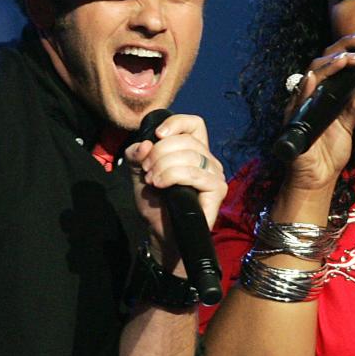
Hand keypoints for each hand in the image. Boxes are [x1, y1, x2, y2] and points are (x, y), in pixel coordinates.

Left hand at [124, 112, 226, 264]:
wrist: (160, 232)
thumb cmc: (155, 203)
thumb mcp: (138, 172)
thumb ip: (137, 154)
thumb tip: (146, 144)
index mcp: (194, 151)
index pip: (194, 124)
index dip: (176, 123)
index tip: (157, 135)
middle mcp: (208, 160)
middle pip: (186, 140)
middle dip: (159, 152)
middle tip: (146, 169)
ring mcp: (215, 175)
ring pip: (190, 156)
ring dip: (163, 165)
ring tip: (152, 180)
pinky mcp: (217, 190)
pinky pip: (195, 174)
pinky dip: (172, 176)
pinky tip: (161, 185)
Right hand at [282, 34, 354, 193]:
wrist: (317, 179)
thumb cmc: (329, 152)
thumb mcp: (349, 125)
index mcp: (323, 93)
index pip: (332, 62)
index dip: (346, 48)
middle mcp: (309, 94)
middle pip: (321, 61)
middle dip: (341, 49)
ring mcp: (300, 105)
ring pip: (311, 74)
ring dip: (330, 65)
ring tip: (348, 58)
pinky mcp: (293, 120)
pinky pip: (298, 100)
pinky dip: (306, 88)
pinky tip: (315, 79)